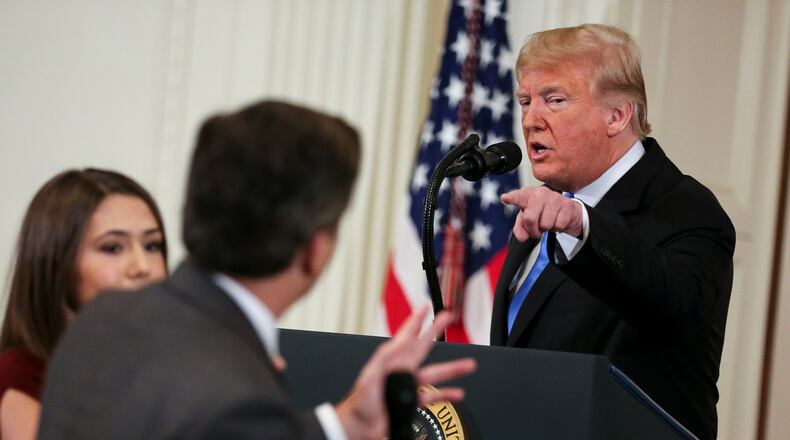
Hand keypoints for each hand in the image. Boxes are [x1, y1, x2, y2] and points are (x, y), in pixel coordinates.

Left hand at [335, 304, 476, 439]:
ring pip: (434, 373)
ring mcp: (408, 386)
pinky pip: (432, 397)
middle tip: (446, 317)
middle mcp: (401, 370)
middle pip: (423, 346)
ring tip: (469, 364)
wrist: (360, 426)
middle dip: (435, 331)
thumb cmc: (360, 402)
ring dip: (452, 369)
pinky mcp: (412, 402)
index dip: (416, 320)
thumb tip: (402, 343)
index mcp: (390, 360)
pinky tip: (458, 393)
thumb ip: (387, 358)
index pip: (406, 335)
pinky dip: (446, 395)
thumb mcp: (371, 376)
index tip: (425, 307)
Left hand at [501, 186, 582, 240]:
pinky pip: (559, 225)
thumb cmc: (542, 212)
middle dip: (532, 229)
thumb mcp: (527, 220)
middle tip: (536, 229)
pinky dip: (558, 228)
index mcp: (527, 195)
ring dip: (547, 228)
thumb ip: (520, 228)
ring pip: (546, 224)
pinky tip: (558, 219)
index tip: (505, 198)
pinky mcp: (567, 205)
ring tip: (548, 221)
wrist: (565, 211)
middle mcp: (540, 193)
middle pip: (530, 218)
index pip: (518, 197)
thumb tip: (522, 237)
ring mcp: (555, 197)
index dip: (511, 198)